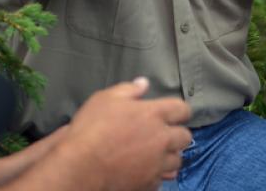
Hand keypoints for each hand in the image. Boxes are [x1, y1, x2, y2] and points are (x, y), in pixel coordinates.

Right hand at [58, 77, 191, 190]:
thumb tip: (143, 83)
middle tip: (163, 135)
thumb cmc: (91, 129)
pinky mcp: (149, 183)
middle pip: (185, 137)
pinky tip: (145, 171)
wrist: (80, 167)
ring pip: (177, 160)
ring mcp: (158, 163)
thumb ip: (128, 90)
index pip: (182, 109)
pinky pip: (162, 179)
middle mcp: (162, 139)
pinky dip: (157, 175)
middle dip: (177, 135)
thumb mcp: (105, 99)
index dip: (178, 111)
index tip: (171, 113)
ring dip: (169, 156)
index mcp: (155, 114)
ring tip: (155, 155)